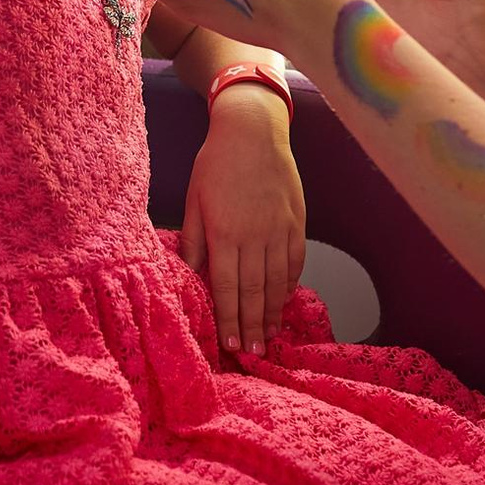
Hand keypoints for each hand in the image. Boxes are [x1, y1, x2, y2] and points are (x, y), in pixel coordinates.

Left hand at [184, 87, 306, 352]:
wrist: (253, 131)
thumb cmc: (216, 164)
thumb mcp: (195, 200)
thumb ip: (194, 240)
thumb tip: (187, 274)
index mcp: (225, 233)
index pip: (227, 287)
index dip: (229, 319)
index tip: (230, 345)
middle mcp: (255, 235)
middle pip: (254, 292)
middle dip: (252, 326)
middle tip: (253, 354)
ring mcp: (279, 229)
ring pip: (277, 281)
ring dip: (273, 312)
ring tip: (270, 336)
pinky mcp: (296, 220)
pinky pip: (295, 260)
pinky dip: (290, 283)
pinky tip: (284, 300)